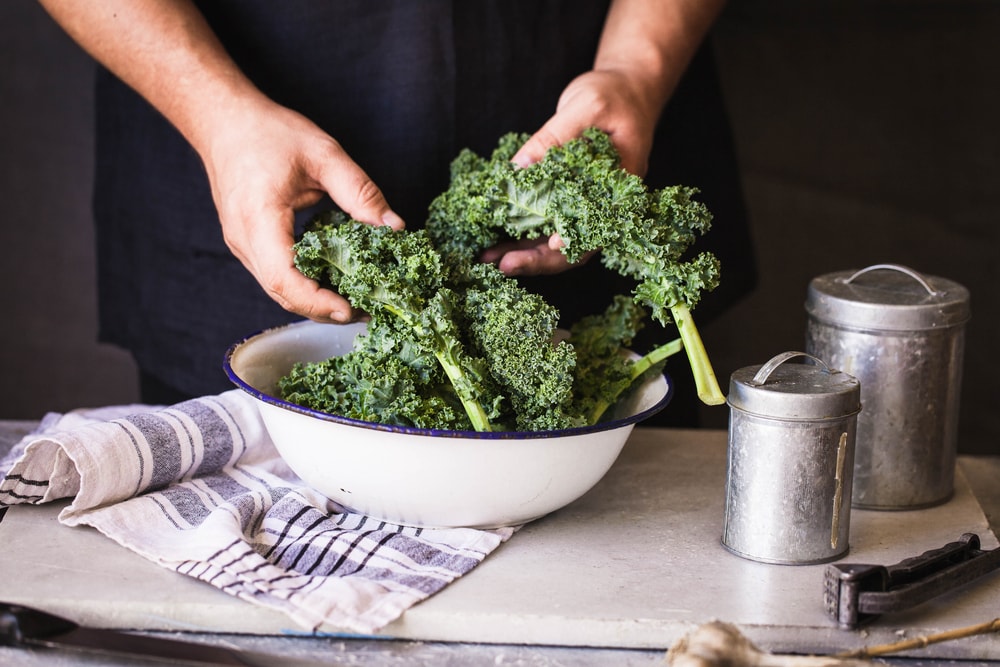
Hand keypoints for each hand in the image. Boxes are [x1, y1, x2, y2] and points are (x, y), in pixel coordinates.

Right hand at [203, 99, 403, 322]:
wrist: (223, 122)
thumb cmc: (268, 132)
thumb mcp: (323, 154)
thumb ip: (360, 192)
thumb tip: (394, 227)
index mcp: (259, 218)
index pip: (284, 277)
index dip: (316, 301)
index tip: (350, 309)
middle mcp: (243, 240)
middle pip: (282, 293)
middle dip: (323, 309)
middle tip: (366, 309)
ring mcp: (241, 245)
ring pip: (277, 289)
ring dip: (314, 301)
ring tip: (355, 300)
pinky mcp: (246, 245)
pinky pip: (275, 275)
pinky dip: (303, 285)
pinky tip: (332, 280)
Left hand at [486, 68, 656, 275]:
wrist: (626, 87)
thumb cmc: (614, 94)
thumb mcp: (586, 107)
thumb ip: (554, 137)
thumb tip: (518, 167)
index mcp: (620, 189)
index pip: (598, 227)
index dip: (574, 242)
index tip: (548, 244)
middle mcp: (605, 204)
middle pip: (575, 246)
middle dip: (538, 259)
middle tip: (503, 265)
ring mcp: (586, 204)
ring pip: (556, 241)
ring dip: (524, 252)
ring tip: (490, 258)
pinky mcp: (568, 197)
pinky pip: (545, 222)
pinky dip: (521, 233)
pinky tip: (497, 241)